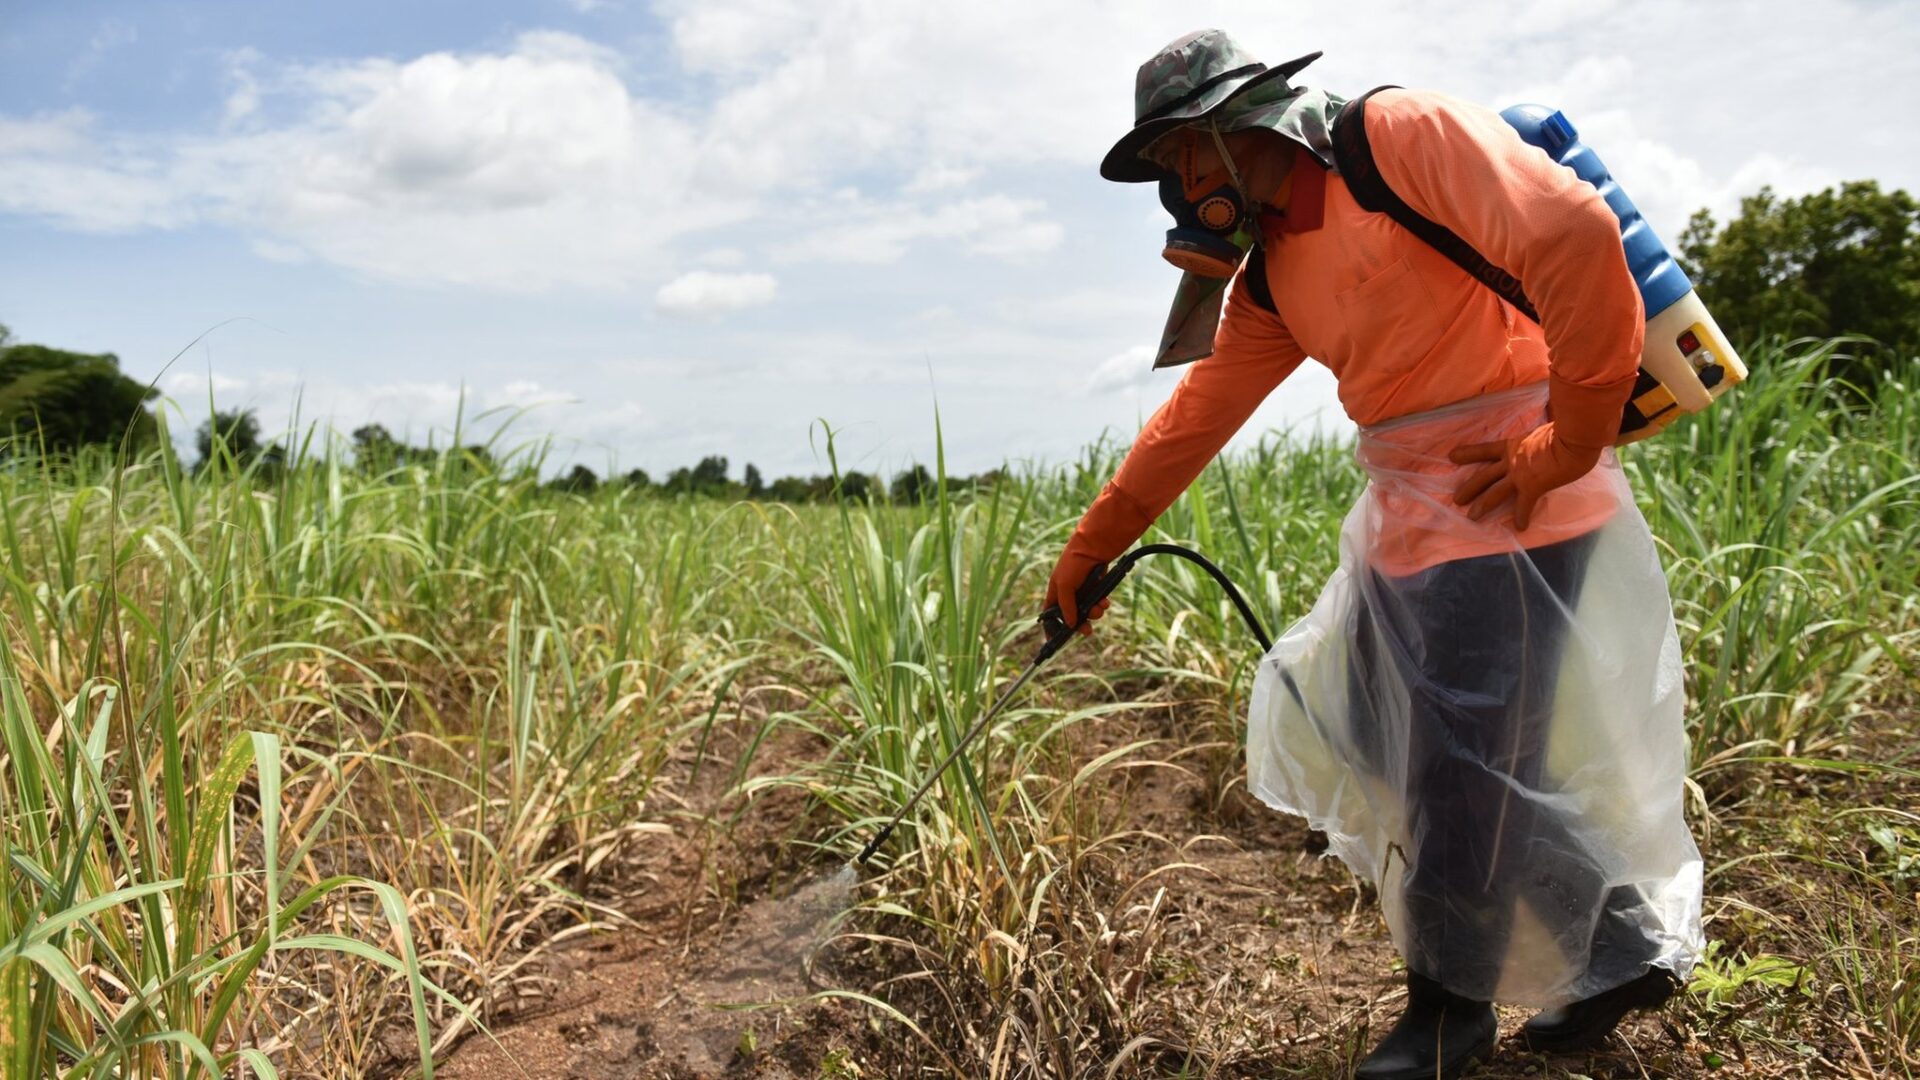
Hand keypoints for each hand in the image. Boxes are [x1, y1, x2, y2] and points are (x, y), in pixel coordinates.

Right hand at [1044, 534, 1112, 635]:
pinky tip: (1105, 602)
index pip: (1050, 615)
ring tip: (1099, 609)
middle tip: (1087, 630)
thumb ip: (1066, 606)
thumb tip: (1070, 625)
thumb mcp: (1065, 585)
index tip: (1054, 641)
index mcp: (1055, 592)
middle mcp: (1068, 594)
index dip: (1051, 628)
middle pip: (1072, 617)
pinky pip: (1098, 602)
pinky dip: (1102, 604)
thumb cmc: (1074, 564)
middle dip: (1080, 624)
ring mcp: (1082, 591)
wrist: (1095, 547)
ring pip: (1087, 611)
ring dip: (1094, 613)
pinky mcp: (1095, 588)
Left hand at [1448, 422, 1601, 530]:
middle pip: (1483, 476)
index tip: (1451, 456)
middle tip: (1456, 499)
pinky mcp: (1531, 487)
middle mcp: (1511, 461)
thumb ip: (1537, 440)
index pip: (1485, 449)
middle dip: (1469, 488)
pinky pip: (1524, 506)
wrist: (1573, 439)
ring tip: (1471, 517)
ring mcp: (1519, 475)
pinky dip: (1522, 517)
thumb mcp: (1543, 431)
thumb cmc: (1565, 431)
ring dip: (1482, 506)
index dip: (1468, 453)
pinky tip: (1520, 527)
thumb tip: (1543, 441)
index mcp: (1513, 445)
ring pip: (1494, 493)